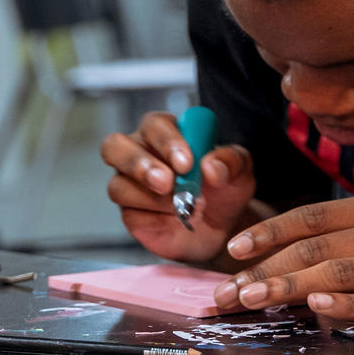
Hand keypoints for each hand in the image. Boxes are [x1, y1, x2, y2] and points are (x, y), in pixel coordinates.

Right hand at [100, 111, 257, 264]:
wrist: (223, 228)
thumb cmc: (225, 189)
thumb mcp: (239, 172)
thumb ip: (230, 161)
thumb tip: (209, 166)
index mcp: (166, 132)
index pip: (154, 125)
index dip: (166, 142)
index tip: (187, 163)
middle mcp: (140, 153)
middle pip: (114, 147)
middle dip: (139, 165)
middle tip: (167, 183)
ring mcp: (130, 185)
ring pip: (118, 186)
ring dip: (152, 199)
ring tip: (184, 208)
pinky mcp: (130, 214)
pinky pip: (129, 215)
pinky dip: (155, 220)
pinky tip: (176, 222)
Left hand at [214, 193, 353, 322]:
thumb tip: (312, 253)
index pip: (309, 218)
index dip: (268, 233)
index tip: (233, 250)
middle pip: (312, 248)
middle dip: (262, 270)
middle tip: (223, 293)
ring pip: (336, 272)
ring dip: (287, 287)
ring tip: (249, 301)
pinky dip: (347, 303)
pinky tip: (319, 308)